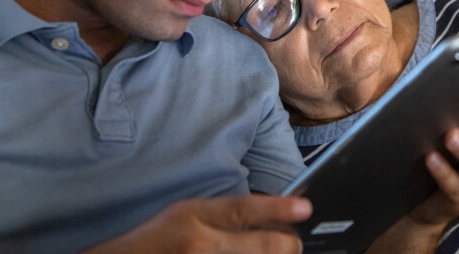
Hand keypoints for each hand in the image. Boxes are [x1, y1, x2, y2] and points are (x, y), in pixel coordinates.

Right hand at [82, 195, 311, 253]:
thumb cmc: (152, 242)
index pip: (244, 210)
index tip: (306, 208)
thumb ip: (221, 216)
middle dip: (286, 245)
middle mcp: (200, 246)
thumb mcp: (183, 215)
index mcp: (194, 217)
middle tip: (294, 244)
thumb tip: (266, 215)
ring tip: (280, 253)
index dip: (278, 209)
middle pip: (260, 246)